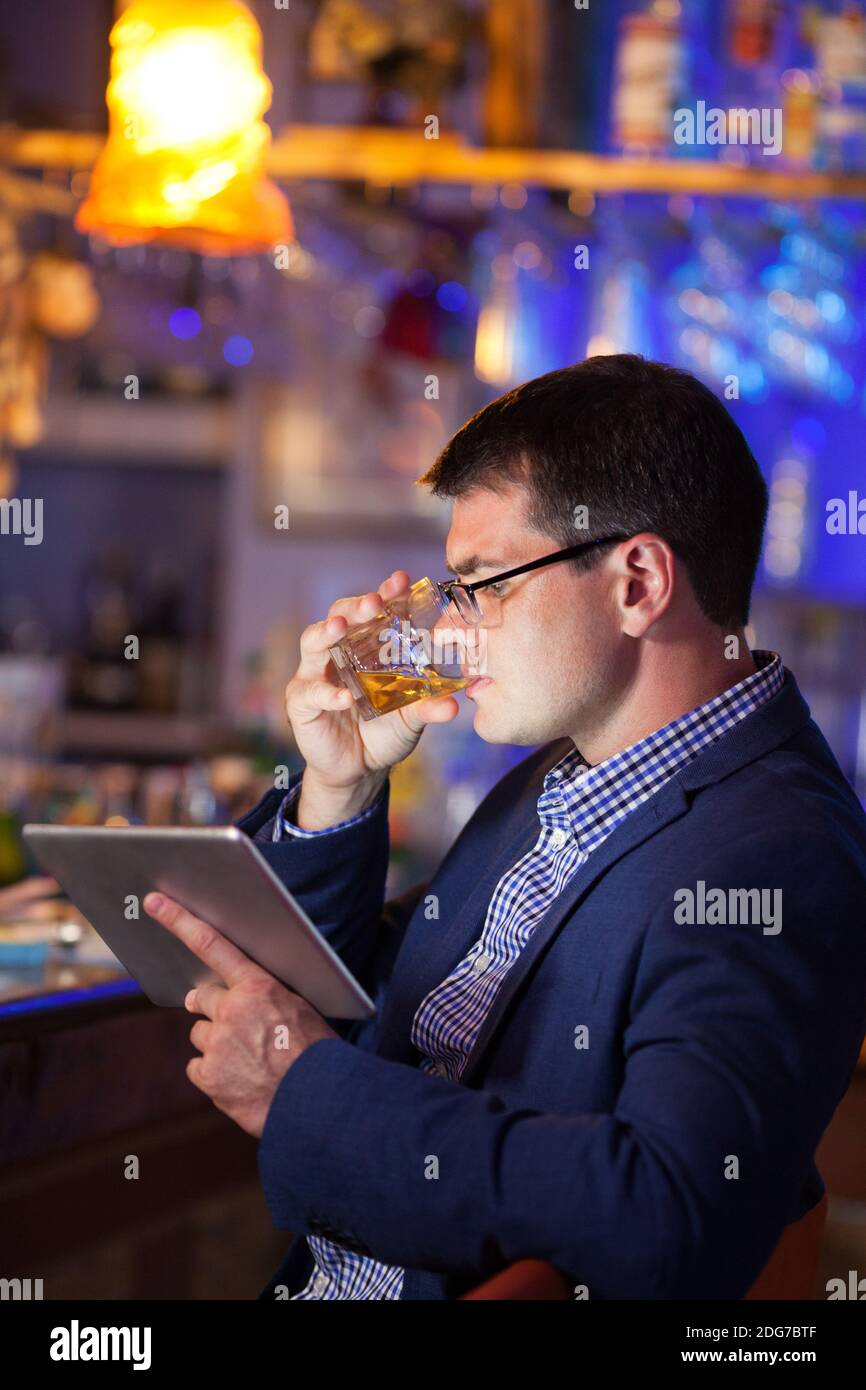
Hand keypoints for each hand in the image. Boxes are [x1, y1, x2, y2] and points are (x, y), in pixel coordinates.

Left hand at [143, 892, 338, 1138]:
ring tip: (246, 1059)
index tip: (153, 902)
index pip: (211, 944)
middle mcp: (232, 1010)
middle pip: (201, 997)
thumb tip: (242, 998)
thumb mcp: (299, 1009)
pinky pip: (197, 1067)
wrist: (318, 1099)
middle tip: (230, 1021)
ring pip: (199, 1034)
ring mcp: (217, 1044)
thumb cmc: (316, 1052)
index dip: (179, 920)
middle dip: (210, 1006)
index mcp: (258, 987)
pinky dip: (212, 1073)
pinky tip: (237, 1080)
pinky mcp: (209, 1077)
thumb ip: (264, 997)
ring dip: (215, 1043)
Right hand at [285, 570, 459, 794]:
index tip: (401, 580)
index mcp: (366, 647)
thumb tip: (453, 705)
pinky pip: (311, 692)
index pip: (374, 612)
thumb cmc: (384, 732)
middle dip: (355, 606)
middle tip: (374, 602)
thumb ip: (428, 707)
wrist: (360, 770)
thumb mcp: (411, 718)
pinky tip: (344, 697)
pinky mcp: (301, 702)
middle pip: (339, 616)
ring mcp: (316, 675)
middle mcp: (339, 653)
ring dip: (326, 632)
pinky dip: (327, 692)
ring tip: (339, 629)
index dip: (386, 592)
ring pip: (313, 643)